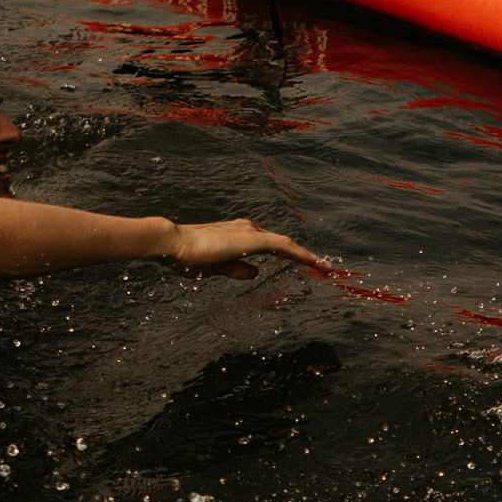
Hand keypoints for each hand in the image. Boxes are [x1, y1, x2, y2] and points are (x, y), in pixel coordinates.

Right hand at [162, 218, 331, 279]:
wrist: (173, 243)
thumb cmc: (187, 256)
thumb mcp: (217, 268)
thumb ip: (237, 269)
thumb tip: (256, 272)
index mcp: (240, 235)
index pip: (271, 246)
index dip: (290, 255)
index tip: (306, 264)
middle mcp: (248, 229)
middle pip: (283, 245)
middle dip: (303, 257)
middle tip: (324, 268)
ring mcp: (251, 232)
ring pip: (287, 245)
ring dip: (308, 257)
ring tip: (328, 268)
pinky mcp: (254, 239)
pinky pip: (286, 247)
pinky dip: (304, 255)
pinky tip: (318, 264)